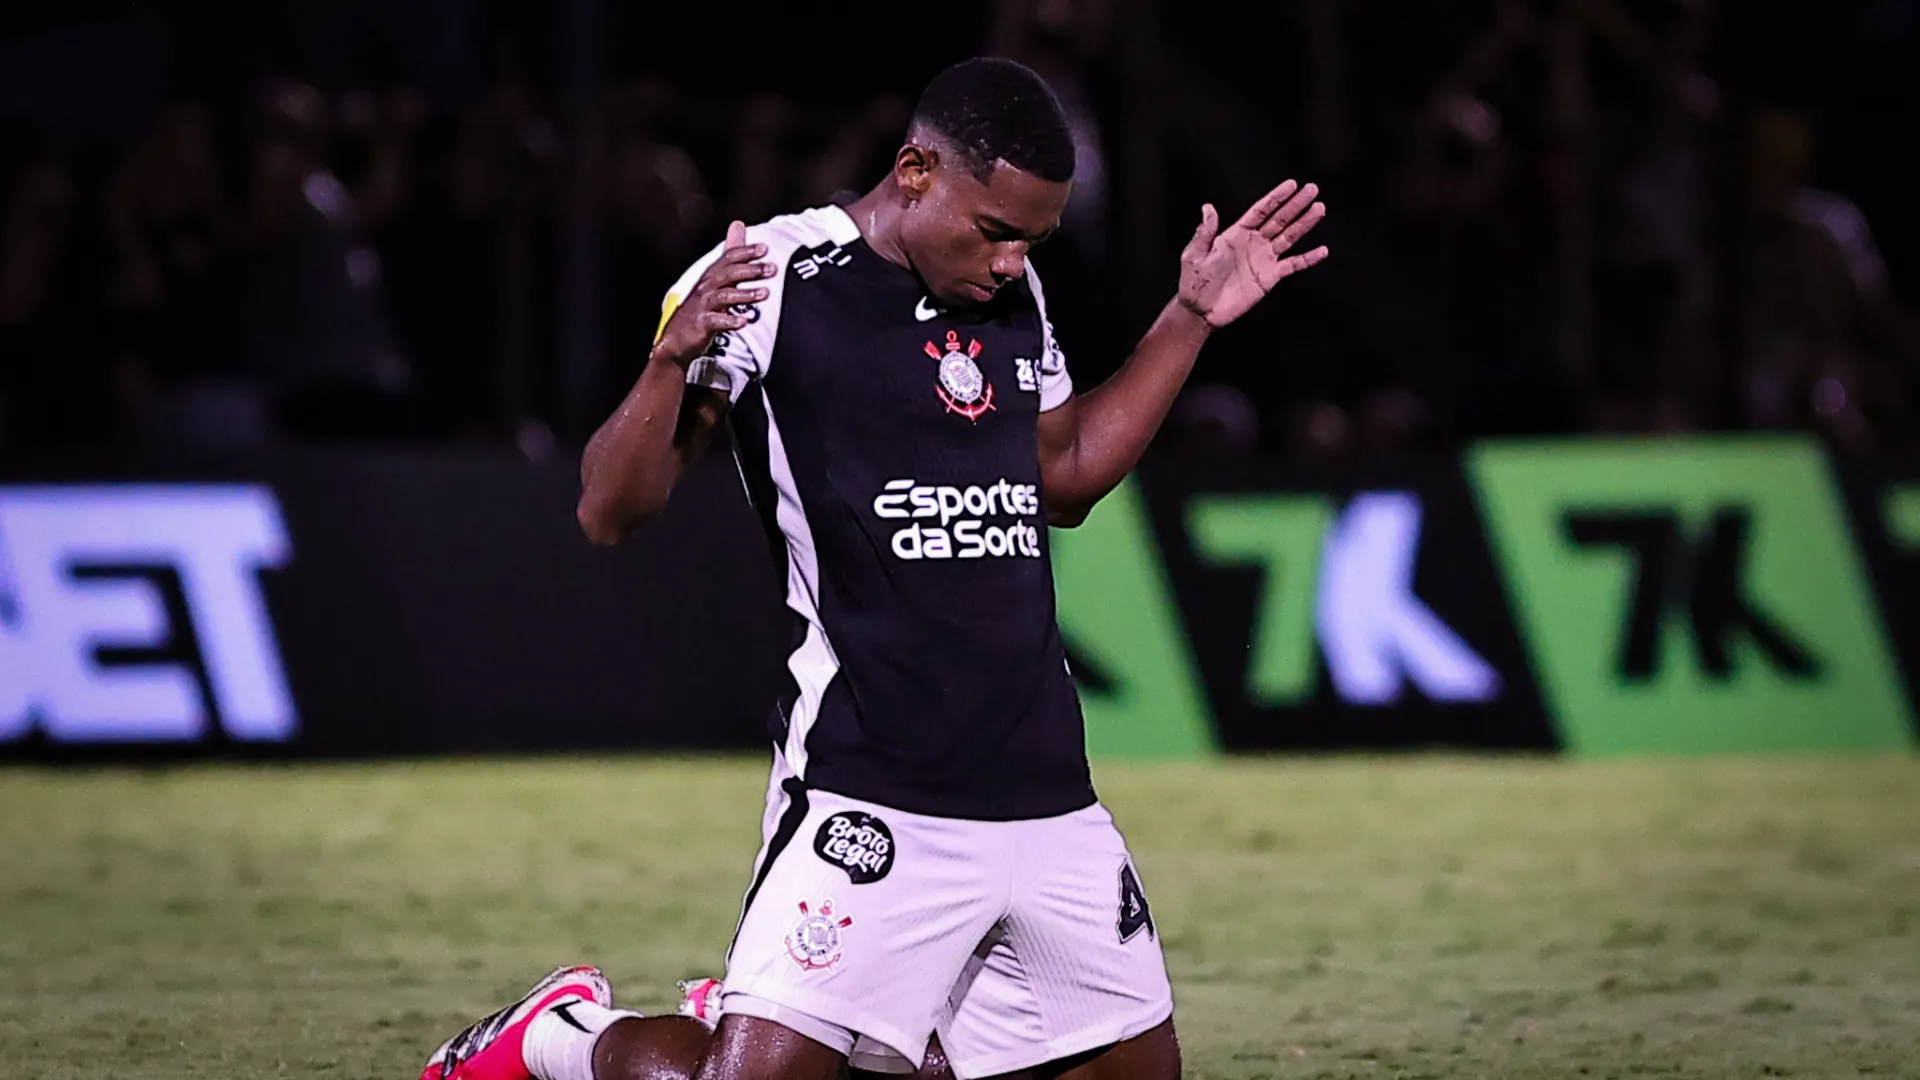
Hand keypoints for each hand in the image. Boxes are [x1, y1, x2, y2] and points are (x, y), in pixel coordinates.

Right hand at [651, 220, 775, 365]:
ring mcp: (702, 306)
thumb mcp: (715, 281)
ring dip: (744, 294)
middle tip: (772, 269)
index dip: (745, 252)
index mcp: (711, 277)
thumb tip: (738, 224)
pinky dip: (729, 321)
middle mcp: (706, 288)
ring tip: (765, 294)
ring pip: (723, 296)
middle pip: (728, 274)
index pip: (728, 258)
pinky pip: (715, 321)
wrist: (676, 340)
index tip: (765, 248)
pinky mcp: (701, 325)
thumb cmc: (700, 309)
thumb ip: (730, 257)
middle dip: (750, 270)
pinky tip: (744, 322)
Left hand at [1177, 180, 1328, 328]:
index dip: (1276, 198)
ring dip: (1304, 224)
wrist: (1201, 310)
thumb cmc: (1194, 282)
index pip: (1261, 211)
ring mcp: (1263, 259)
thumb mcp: (1195, 255)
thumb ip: (1205, 232)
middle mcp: (1254, 242)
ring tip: (1319, 209)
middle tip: (1312, 190)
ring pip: (1289, 237)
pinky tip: (1322, 251)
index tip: (1291, 185)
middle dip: (1296, 205)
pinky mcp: (1270, 277)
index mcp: (1237, 233)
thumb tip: (1207, 208)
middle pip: (1279, 219)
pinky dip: (1308, 259)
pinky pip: (1293, 265)